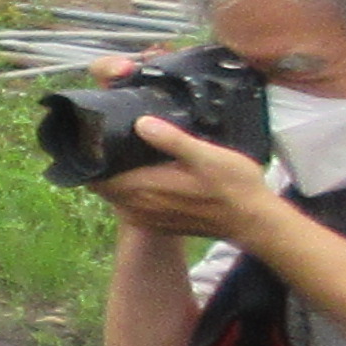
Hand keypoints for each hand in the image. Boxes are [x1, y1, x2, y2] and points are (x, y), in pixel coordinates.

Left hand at [96, 113, 286, 251]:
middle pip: (102, 183)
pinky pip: (130, 204)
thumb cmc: (234, 187)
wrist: (253, 221)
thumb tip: (140, 122)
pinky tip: (148, 172)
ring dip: (118, 176)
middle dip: (103, 163)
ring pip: (115, 194)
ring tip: (131, 152)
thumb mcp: (207, 155)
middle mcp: (135, 208)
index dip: (92, 155)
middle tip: (116, 138)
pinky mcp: (155, 223)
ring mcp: (144, 218)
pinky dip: (131, 189)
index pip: (95, 175)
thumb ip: (171, 140)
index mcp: (142, 189)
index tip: (97, 136)